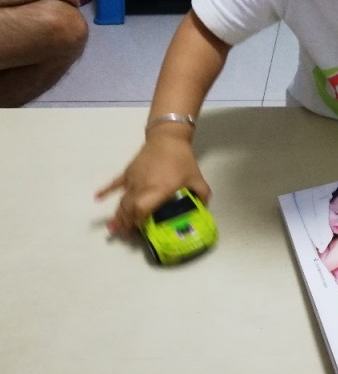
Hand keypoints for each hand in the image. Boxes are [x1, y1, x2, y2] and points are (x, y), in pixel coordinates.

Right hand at [95, 133, 209, 236]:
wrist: (168, 138)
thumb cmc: (182, 160)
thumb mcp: (196, 178)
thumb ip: (202, 195)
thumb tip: (203, 209)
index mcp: (158, 190)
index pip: (142, 209)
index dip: (138, 222)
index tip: (138, 232)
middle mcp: (142, 186)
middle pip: (129, 208)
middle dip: (126, 222)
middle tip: (125, 234)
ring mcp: (133, 179)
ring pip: (122, 200)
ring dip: (117, 214)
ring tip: (113, 227)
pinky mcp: (128, 172)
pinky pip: (115, 183)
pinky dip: (105, 191)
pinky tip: (97, 198)